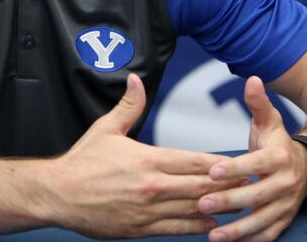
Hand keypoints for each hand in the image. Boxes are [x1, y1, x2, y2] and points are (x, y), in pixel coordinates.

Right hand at [48, 73, 246, 238]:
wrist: (58, 194)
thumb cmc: (82, 161)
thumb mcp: (106, 128)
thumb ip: (129, 106)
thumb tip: (136, 80)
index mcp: (147, 159)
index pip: (193, 160)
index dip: (219, 163)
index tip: (237, 162)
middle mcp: (152, 185)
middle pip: (200, 186)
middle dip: (226, 186)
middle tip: (248, 184)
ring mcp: (147, 210)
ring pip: (192, 209)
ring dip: (217, 207)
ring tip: (238, 205)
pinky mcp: (140, 228)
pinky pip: (176, 229)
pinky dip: (197, 227)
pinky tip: (212, 224)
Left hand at [198, 76, 306, 240]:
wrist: (306, 167)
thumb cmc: (277, 143)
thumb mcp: (269, 120)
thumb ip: (257, 102)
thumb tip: (252, 79)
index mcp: (278, 158)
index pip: (255, 164)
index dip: (234, 168)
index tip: (212, 171)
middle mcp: (285, 183)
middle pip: (256, 195)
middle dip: (229, 201)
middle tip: (202, 203)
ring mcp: (285, 205)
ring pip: (262, 220)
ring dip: (238, 229)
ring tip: (214, 235)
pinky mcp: (283, 220)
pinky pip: (267, 234)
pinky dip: (249, 241)